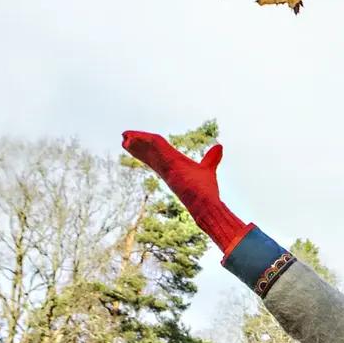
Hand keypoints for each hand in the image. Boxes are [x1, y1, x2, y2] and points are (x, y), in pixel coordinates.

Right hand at [121, 131, 247, 252]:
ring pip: (150, 150)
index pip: (156, 153)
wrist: (206, 206)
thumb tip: (219, 147)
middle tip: (123, 136)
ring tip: (124, 137)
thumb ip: (211, 159)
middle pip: (149, 152)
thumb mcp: (207, 169)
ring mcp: (166, 167)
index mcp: (172, 166)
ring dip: (136, 143)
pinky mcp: (170, 166)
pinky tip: (133, 139)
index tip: (134, 139)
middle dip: (136, 144)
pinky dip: (145, 143)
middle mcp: (166, 167)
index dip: (145, 146)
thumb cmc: (206, 192)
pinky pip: (157, 150)